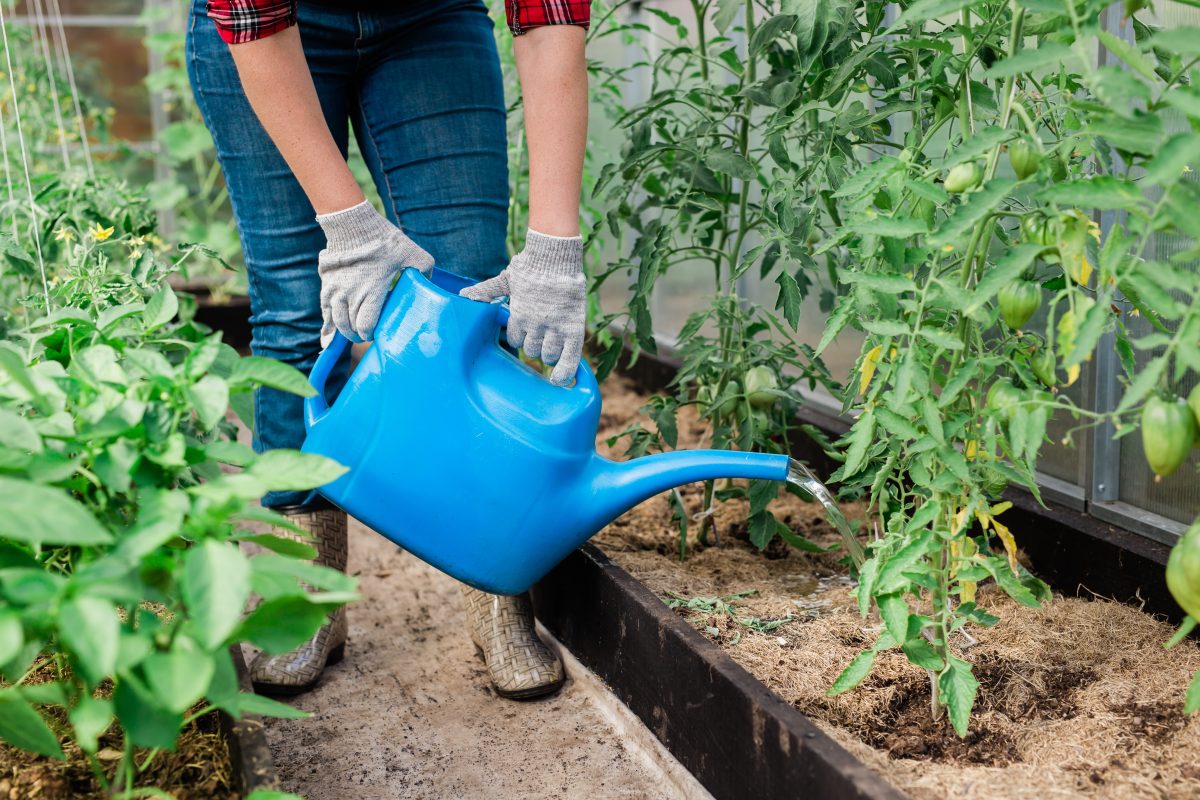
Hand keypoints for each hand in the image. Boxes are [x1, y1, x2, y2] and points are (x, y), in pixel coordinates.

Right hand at [316, 200, 433, 345]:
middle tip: (365, 335)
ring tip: (351, 333)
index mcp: (372, 292)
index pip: (366, 325)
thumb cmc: (383, 240)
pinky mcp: (326, 284)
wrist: (352, 223)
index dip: (370, 333)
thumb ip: (424, 269)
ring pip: (336, 321)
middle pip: (350, 327)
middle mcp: (351, 295)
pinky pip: (324, 310)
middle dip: (358, 335)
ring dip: (344, 331)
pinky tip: (327, 338)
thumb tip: (429, 281)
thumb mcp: (412, 253)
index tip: (374, 333)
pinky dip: (326, 325)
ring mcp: (336, 291)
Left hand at [460, 230, 585, 385]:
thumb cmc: (530, 266)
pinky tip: (562, 381)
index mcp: (517, 316)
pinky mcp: (574, 327)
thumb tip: (462, 296)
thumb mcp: (504, 280)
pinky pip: (569, 357)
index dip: (520, 337)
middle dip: (534, 345)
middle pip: (531, 351)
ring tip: (553, 343)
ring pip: (547, 355)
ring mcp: (555, 328)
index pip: (515, 341)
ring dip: (549, 353)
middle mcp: (535, 325)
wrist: (555, 256)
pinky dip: (566, 372)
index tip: (526, 332)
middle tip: (541, 334)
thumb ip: (485, 291)